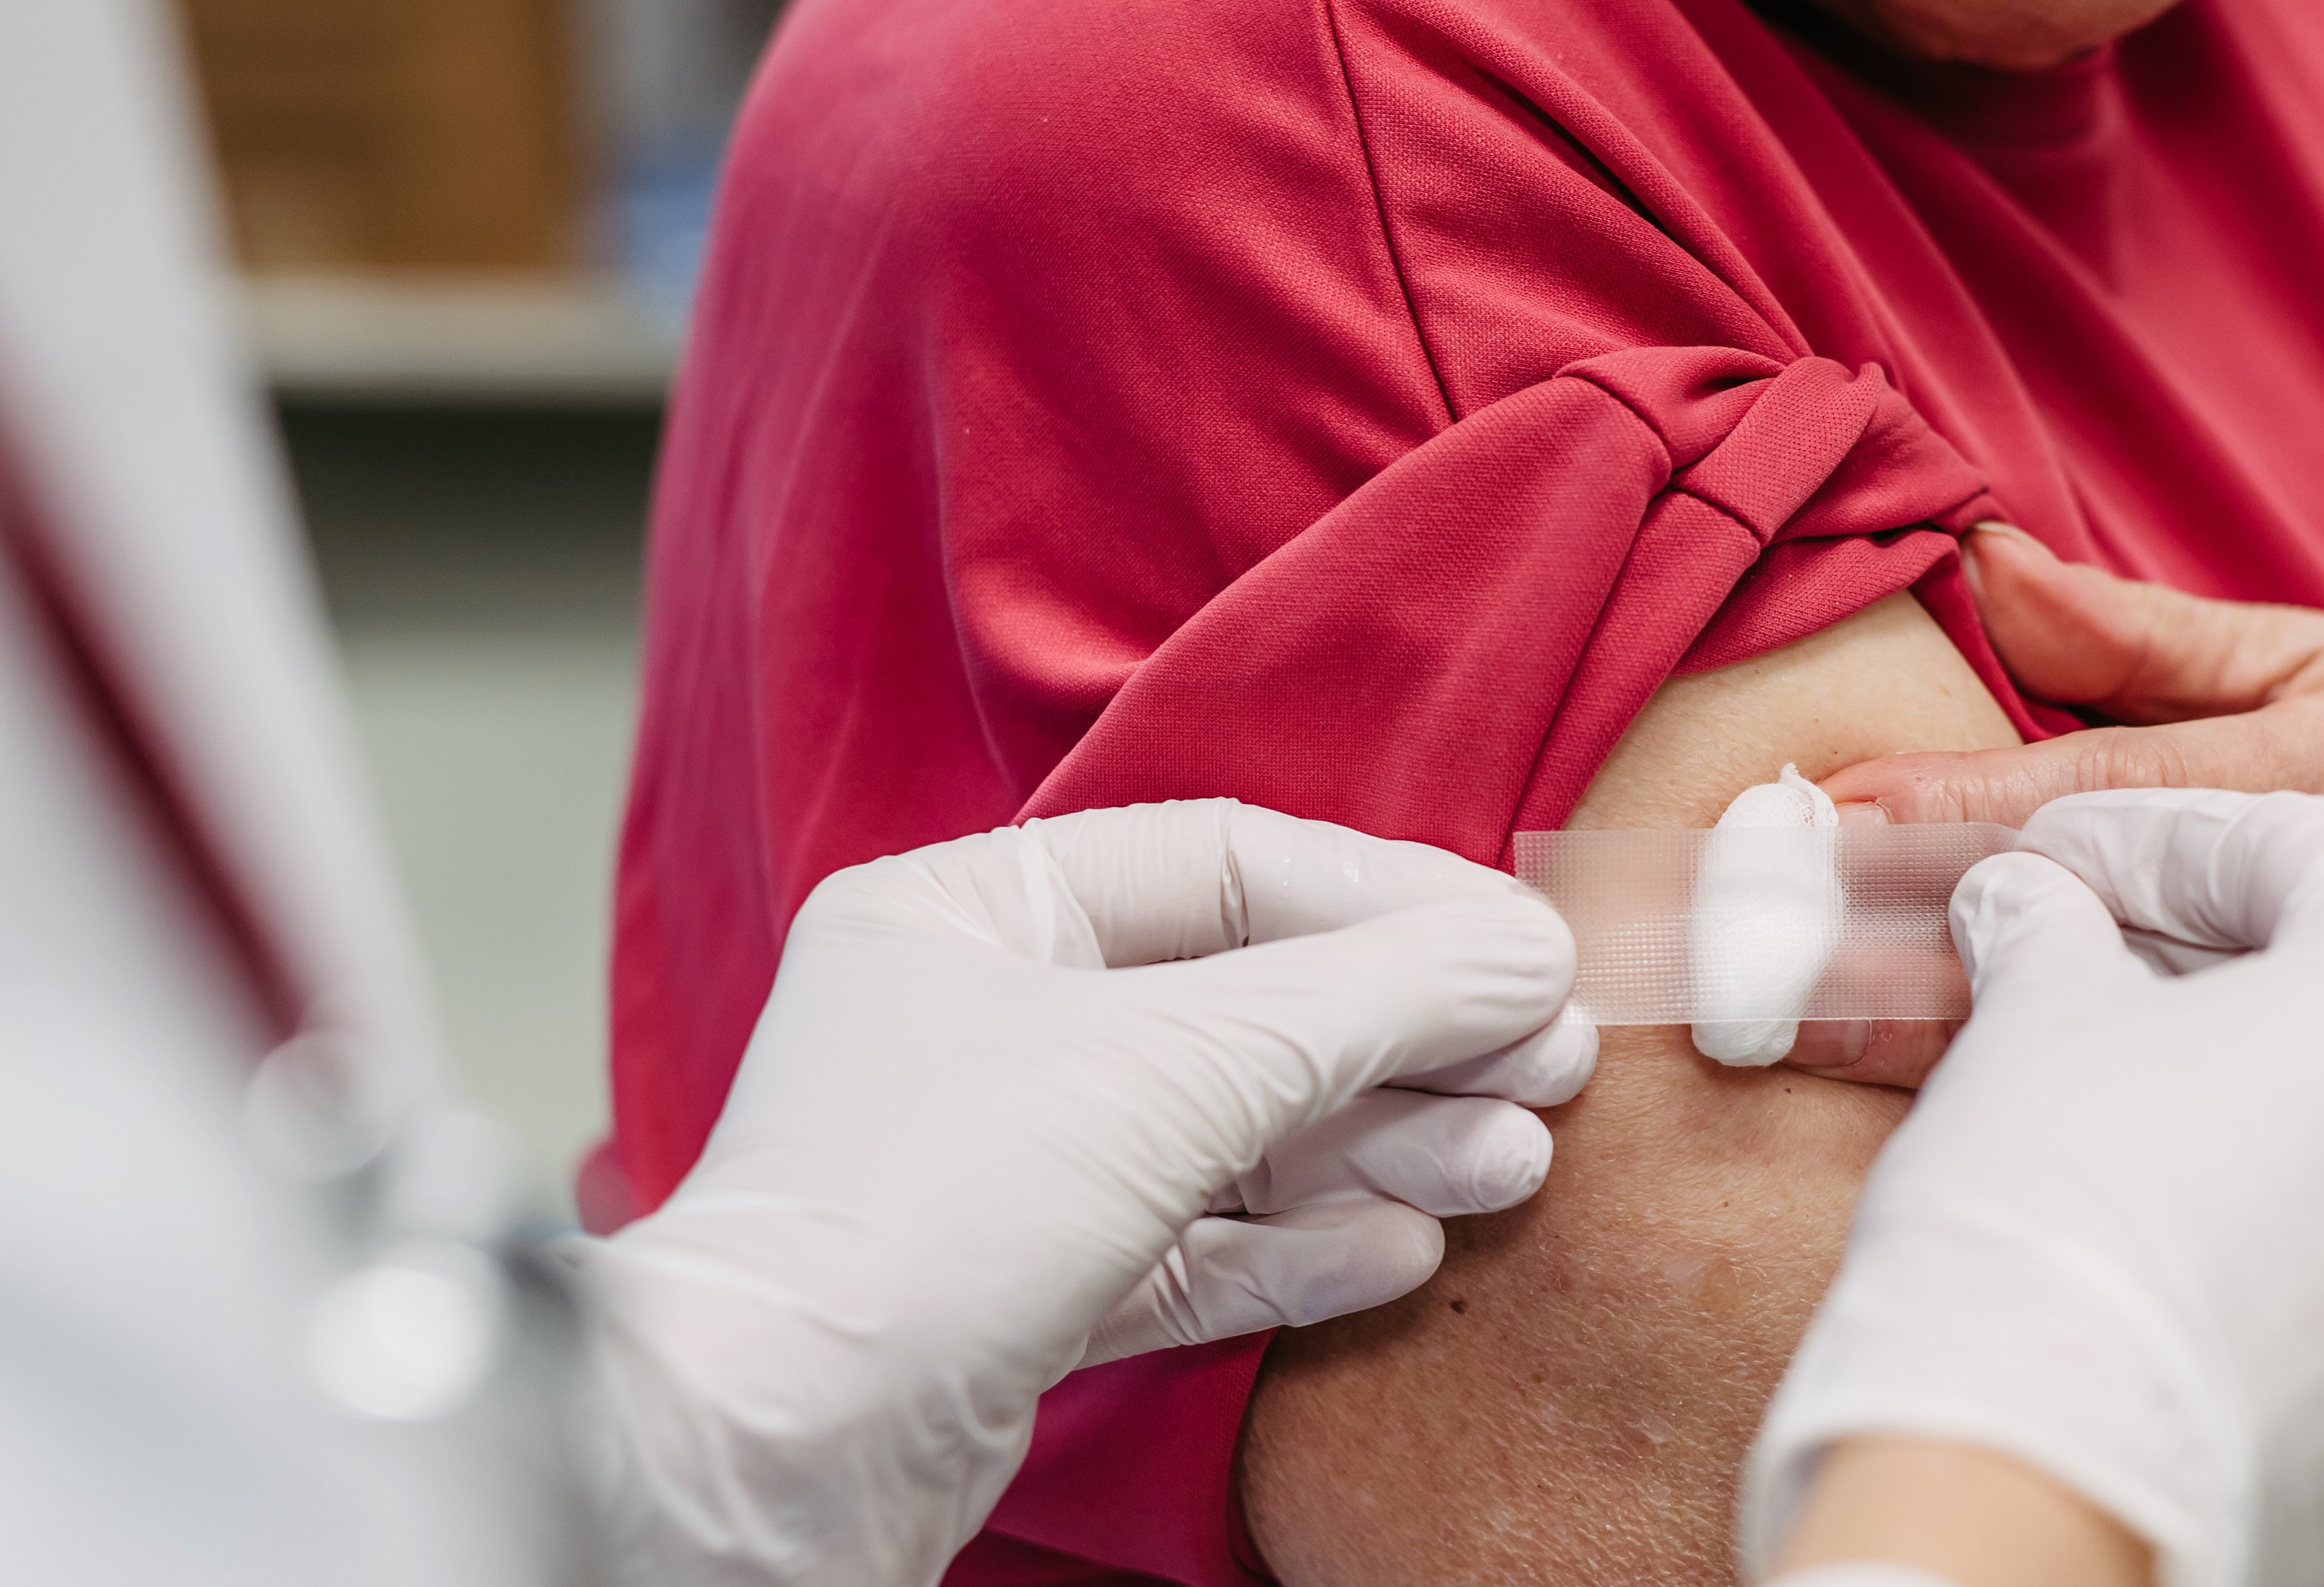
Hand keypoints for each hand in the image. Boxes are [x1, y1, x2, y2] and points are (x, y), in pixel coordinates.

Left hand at [569, 800, 1582, 1586]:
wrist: (774, 1456)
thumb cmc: (925, 1211)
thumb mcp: (1175, 1064)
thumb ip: (1365, 997)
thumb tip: (1525, 950)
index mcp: (967, 913)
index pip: (1228, 868)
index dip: (1392, 904)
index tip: (1525, 947)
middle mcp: (979, 1025)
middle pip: (1248, 1004)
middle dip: (1407, 1041)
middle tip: (1549, 1069)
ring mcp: (1003, 1166)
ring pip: (1236, 1136)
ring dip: (1383, 1149)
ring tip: (1509, 1164)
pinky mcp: (1025, 1297)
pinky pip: (1196, 1249)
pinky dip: (1304, 1248)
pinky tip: (1405, 1248)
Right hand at [1746, 789, 2323, 1586]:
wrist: (2051, 1487)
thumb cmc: (2057, 1208)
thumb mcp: (2037, 1012)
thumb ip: (2046, 927)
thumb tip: (2025, 904)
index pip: (2296, 847)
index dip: (2152, 842)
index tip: (2053, 860)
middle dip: (2215, 968)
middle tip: (2082, 967)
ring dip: (2256, 1102)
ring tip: (2116, 1114)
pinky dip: (2285, 1230)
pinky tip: (2168, 1240)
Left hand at [1826, 526, 2323, 1310]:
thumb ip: (2149, 633)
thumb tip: (1980, 560)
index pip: (2103, 804)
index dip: (1942, 822)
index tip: (1809, 830)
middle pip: (2087, 951)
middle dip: (1900, 963)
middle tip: (1739, 971)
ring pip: (2128, 1065)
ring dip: (1952, 1063)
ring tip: (1792, 1046)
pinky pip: (2194, 1145)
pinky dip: (2069, 1141)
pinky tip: (1946, 1141)